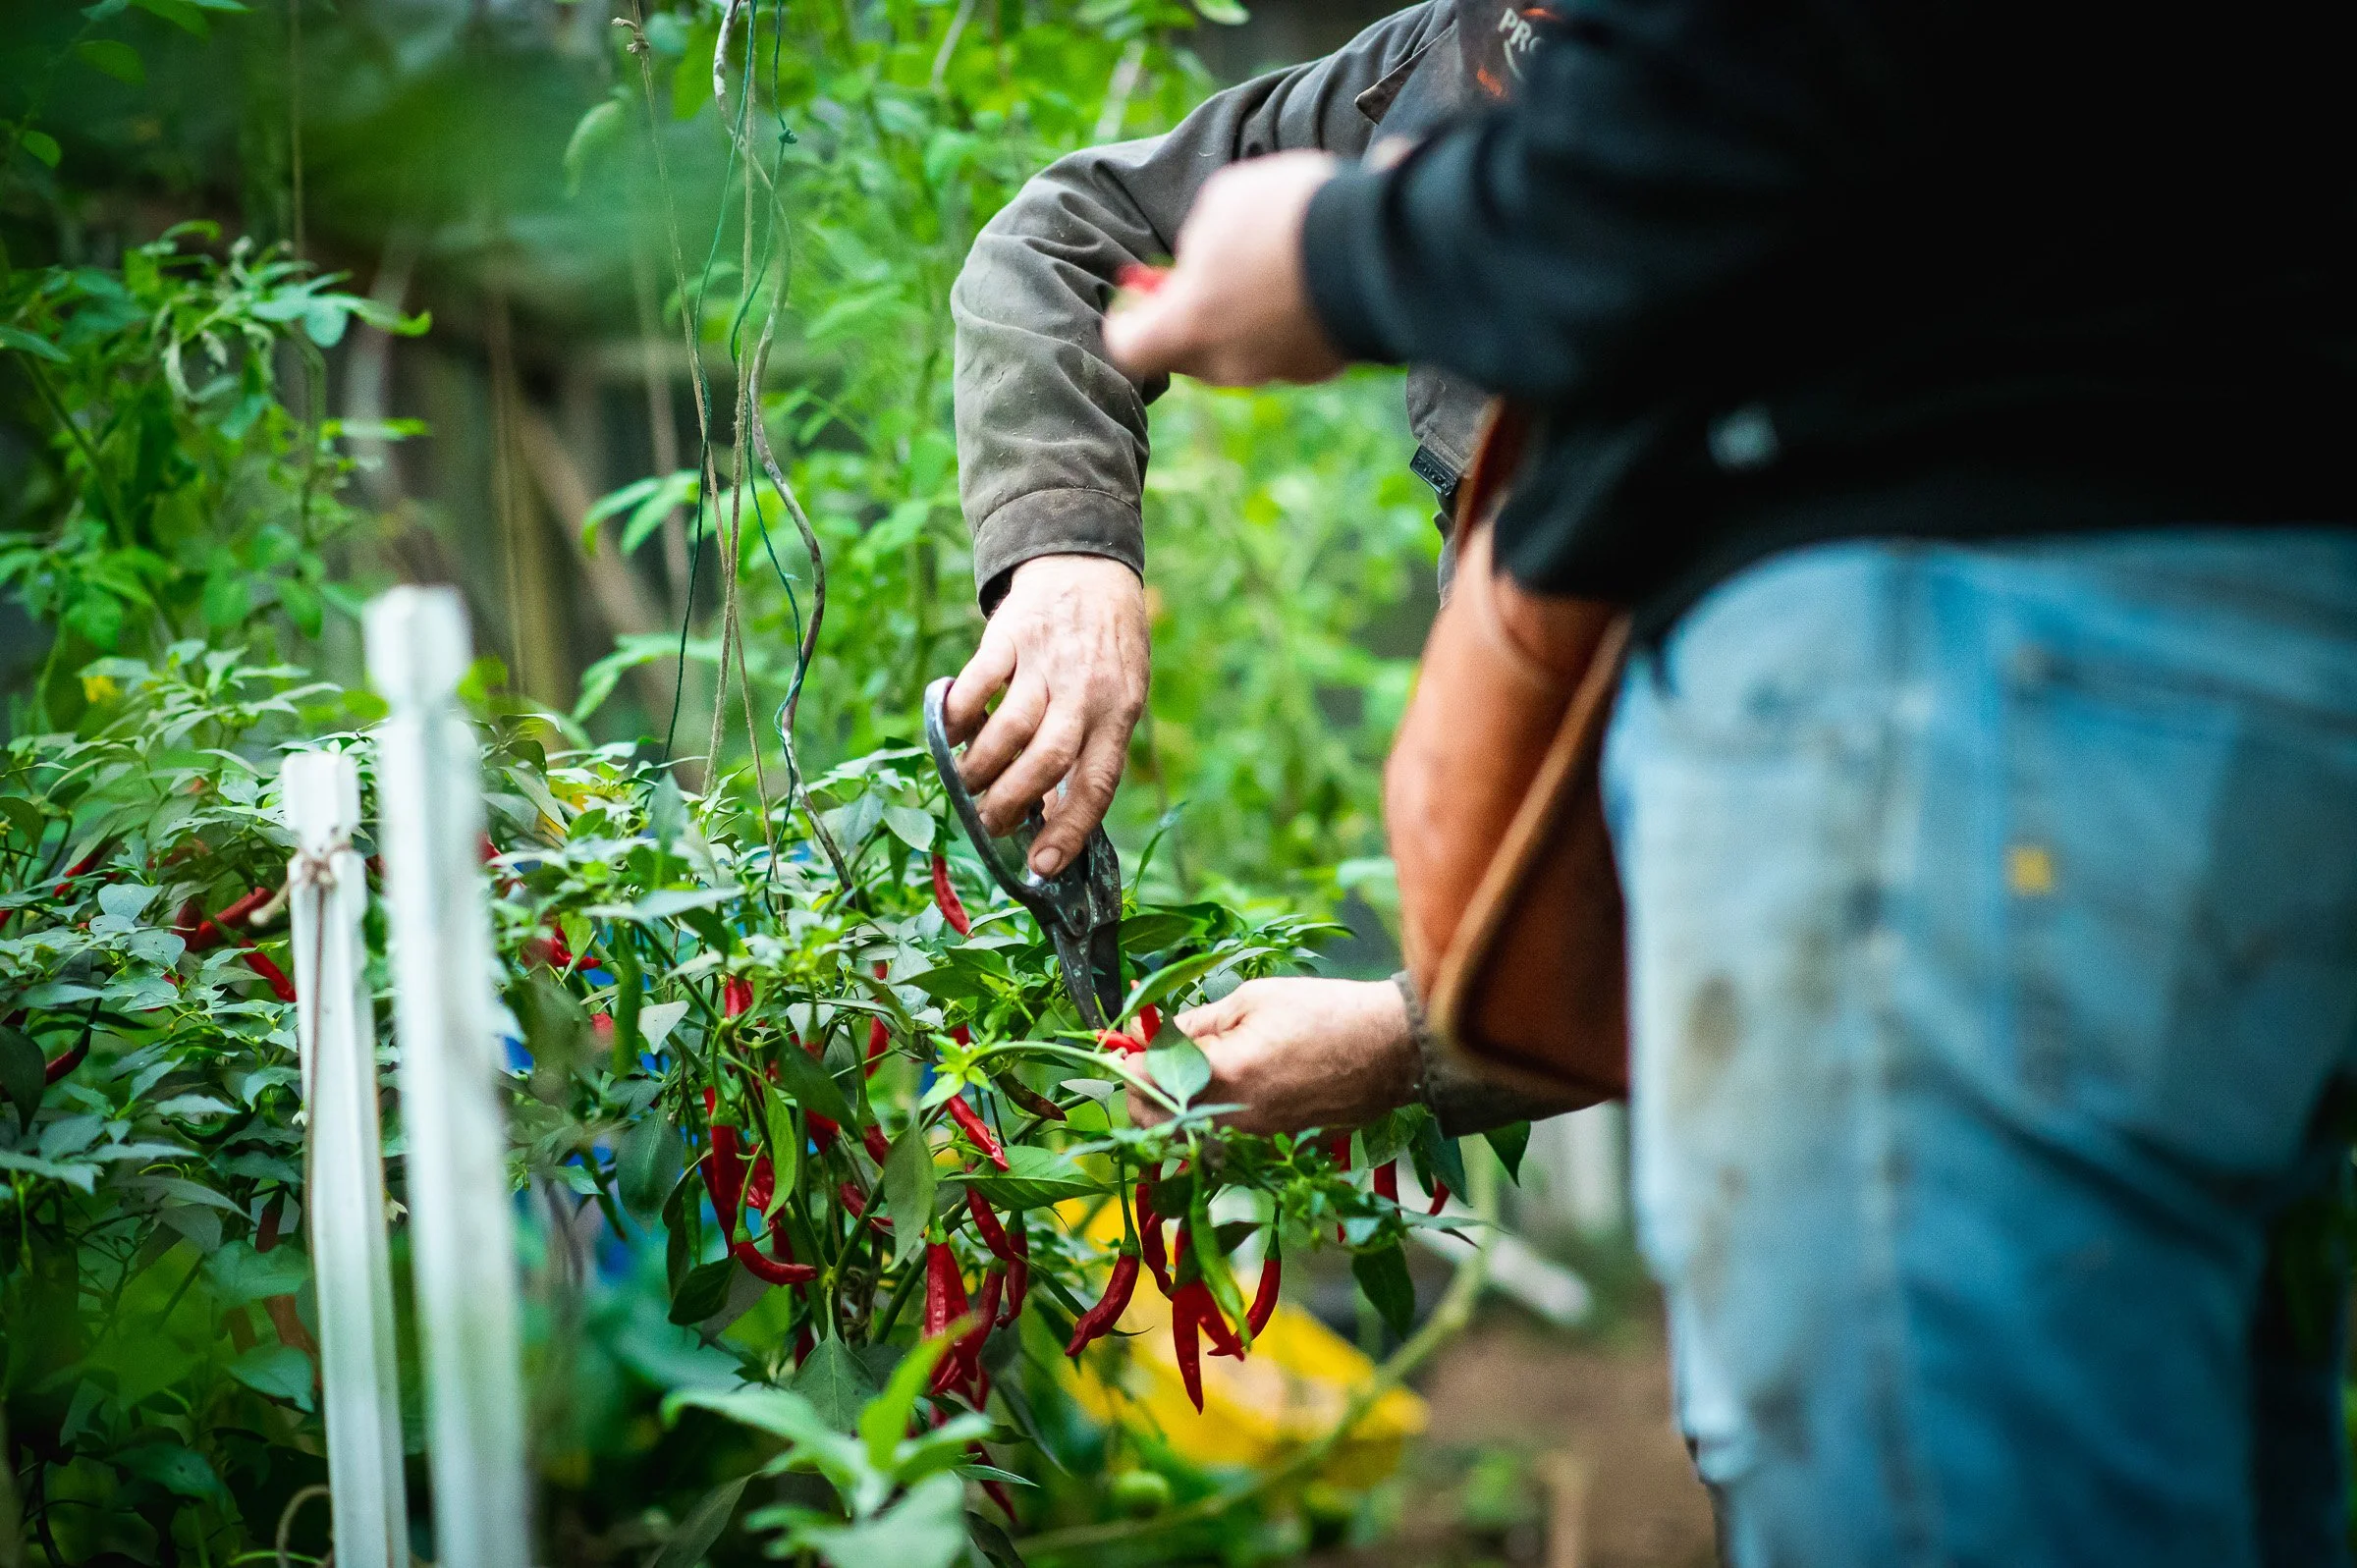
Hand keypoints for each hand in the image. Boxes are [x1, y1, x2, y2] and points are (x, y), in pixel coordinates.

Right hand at [942, 554, 1148, 876]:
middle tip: (988, 824)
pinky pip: (978, 682)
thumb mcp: (1116, 699)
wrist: (1089, 567)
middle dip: (1011, 803)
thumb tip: (1049, 818)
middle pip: (1048, 759)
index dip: (1070, 829)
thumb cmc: (1105, 650)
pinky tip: (952, 729)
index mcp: (1119, 713)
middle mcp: (1087, 690)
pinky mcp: (1011, 635)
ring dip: (980, 766)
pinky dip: (959, 713)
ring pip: (1009, 728)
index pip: (1097, 783)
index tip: (1041, 866)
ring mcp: (1047, 661)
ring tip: (967, 783)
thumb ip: (1088, 752)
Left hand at [1101, 151, 1346, 387]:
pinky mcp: (1321, 365)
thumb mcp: (1220, 205)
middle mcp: (1228, 364)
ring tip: (1257, 265)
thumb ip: (1198, 242)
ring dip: (1236, 315)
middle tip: (1194, 273)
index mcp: (1188, 327)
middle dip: (1184, 312)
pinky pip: (1285, 345)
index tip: (1134, 293)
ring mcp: (1278, 370)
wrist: (1378, 246)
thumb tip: (1203, 262)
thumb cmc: (1284, 218)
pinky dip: (1281, 320)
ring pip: (1238, 350)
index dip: (1124, 320)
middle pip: (1186, 352)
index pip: (1129, 349)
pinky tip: (1299, 279)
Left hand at [1130, 977, 1417, 1134]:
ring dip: (1169, 1111)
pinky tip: (1216, 1091)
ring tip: (1179, 1074)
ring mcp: (1253, 1138)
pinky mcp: (1271, 1146)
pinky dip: (1204, 1122)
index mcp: (1224, 1074)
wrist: (1391, 1051)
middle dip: (1139, 1093)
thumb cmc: (1326, 1012)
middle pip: (1154, 1124)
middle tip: (1145, 1062)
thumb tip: (1153, 1032)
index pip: (1144, 1081)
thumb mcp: (1254, 999)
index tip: (1122, 1045)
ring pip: (1184, 1138)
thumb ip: (1197, 1021)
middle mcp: (1233, 1118)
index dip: (1126, 1062)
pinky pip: (1220, 1142)